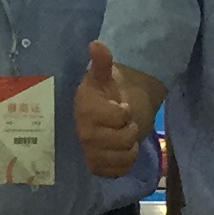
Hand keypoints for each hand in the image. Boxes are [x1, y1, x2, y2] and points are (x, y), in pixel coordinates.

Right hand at [74, 41, 143, 178]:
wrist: (101, 113)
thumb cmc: (104, 93)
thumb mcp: (105, 75)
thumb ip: (102, 61)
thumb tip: (96, 44)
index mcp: (85, 109)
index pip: (120, 116)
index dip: (125, 111)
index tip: (119, 105)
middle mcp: (83, 133)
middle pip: (125, 138)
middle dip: (130, 128)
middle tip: (122, 122)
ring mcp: (89, 153)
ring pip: (124, 156)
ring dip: (130, 146)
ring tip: (122, 135)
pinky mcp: (96, 168)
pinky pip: (121, 170)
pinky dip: (126, 161)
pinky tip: (120, 150)